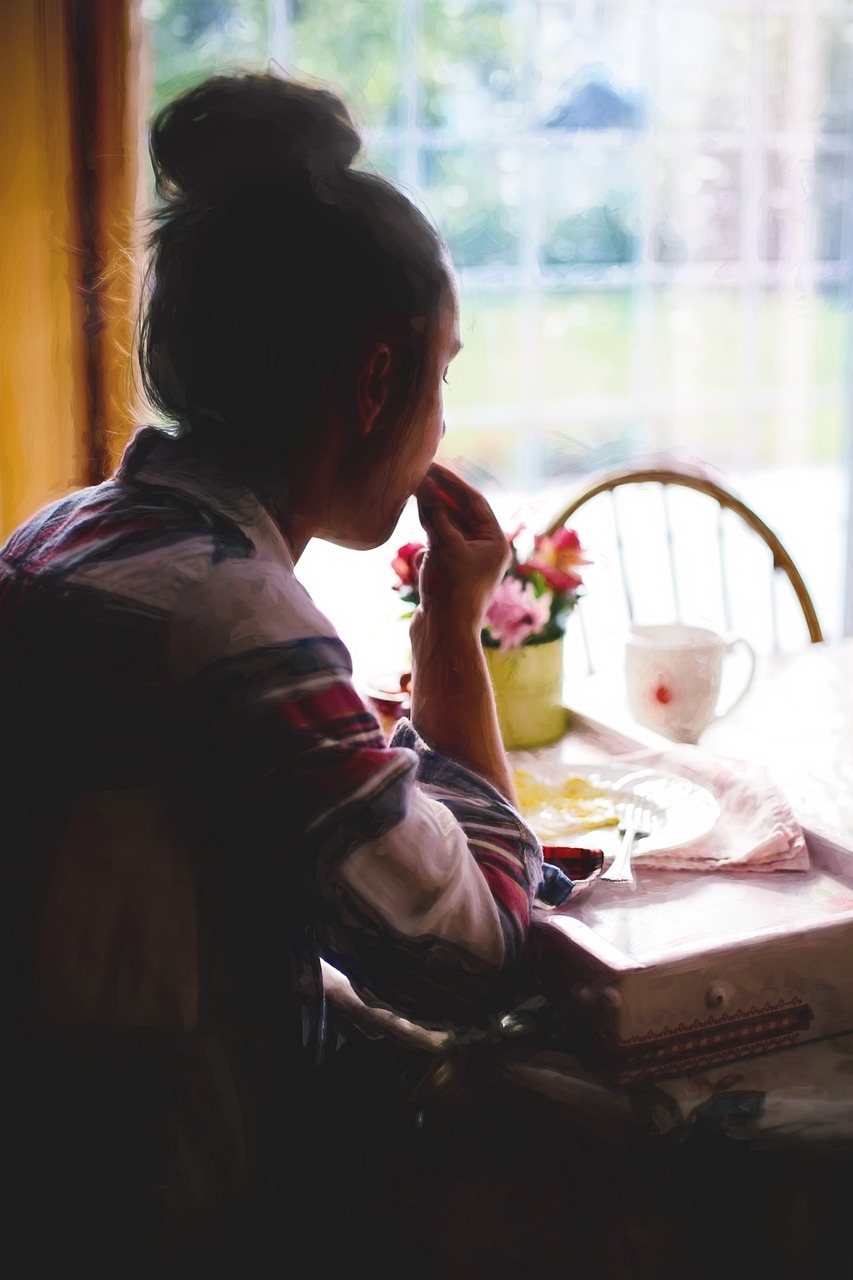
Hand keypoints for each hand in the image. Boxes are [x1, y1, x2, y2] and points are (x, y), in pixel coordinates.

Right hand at [414, 463, 508, 632]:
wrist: (443, 636)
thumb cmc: (451, 591)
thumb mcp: (444, 546)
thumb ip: (436, 513)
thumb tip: (426, 484)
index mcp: (495, 543)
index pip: (474, 501)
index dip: (451, 482)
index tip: (430, 466)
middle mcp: (485, 552)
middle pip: (460, 514)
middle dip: (439, 499)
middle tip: (417, 478)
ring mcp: (467, 565)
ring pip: (446, 531)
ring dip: (430, 521)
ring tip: (413, 505)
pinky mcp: (450, 576)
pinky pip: (437, 550)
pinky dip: (426, 548)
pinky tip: (421, 559)